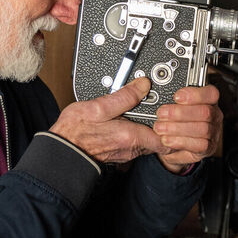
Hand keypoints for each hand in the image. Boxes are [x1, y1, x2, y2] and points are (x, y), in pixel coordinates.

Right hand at [48, 78, 163, 163]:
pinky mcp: (119, 152)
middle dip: (164, 124)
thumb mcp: (98, 107)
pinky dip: (138, 132)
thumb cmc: (75, 133)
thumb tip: (142, 85)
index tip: (174, 114)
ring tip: (146, 110)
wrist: (62, 152)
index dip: (175, 128)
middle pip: (160, 139)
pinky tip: (130, 120)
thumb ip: (124, 96)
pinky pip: (136, 143)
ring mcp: (126, 152)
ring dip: (150, 127)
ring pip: (148, 141)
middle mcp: (132, 148)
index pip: (168, 140)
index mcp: (132, 136)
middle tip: (162, 107)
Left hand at [152, 84, 222, 172]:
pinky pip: (200, 145)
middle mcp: (212, 114)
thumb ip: (160, 93)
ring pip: (203, 129)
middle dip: (181, 113)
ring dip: (178, 128)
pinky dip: (181, 142)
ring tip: (160, 128)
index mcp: (206, 99)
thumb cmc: (169, 120)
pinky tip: (167, 140)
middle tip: (161, 113)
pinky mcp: (207, 148)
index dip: (195, 94)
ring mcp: (212, 132)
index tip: (177, 96)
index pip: (210, 93)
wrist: (166, 144)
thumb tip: (144, 83)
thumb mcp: (165, 103)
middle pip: (206, 112)